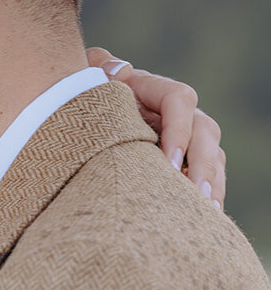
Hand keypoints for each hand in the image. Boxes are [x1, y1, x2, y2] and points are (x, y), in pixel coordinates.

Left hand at [86, 47, 225, 206]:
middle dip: (203, 164)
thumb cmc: (79, 103)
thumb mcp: (83, 84)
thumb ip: (96, 69)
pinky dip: (208, 197)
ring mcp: (185, 138)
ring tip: (206, 213)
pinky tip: (202, 220)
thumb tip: (120, 70)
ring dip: (212, 183)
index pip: (179, 99)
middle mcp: (175, 113)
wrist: (77, 128)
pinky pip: (207, 177)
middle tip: (196, 195)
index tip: (169, 161)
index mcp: (151, 89)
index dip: (178, 129)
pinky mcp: (185, 163)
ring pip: (212, 156)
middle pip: (204, 131)